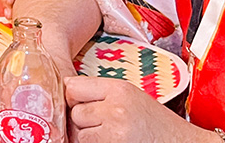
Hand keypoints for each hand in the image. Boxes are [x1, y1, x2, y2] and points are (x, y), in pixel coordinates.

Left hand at [66, 76, 208, 141]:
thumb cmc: (157, 123)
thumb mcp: (131, 96)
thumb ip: (102, 92)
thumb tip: (67, 89)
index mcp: (118, 89)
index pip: (73, 87)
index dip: (73, 97)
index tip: (80, 103)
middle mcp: (115, 108)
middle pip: (76, 112)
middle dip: (84, 121)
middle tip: (101, 124)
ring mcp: (114, 132)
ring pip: (80, 134)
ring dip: (89, 137)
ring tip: (110, 135)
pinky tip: (112, 142)